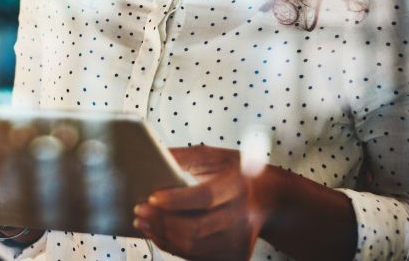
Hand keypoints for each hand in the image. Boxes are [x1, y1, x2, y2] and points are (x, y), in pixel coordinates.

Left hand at [133, 146, 268, 260]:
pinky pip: (198, 257)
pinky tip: (160, 234)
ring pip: (195, 248)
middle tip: (140, 212)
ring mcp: (240, 241)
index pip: (204, 197)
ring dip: (164, 237)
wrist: (268, 198)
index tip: (151, 197)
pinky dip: (174, 247)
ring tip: (144, 223)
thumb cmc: (237, 174)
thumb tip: (150, 157)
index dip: (175, 200)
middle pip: (197, 229)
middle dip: (162, 222)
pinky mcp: (235, 256)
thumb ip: (184, 157)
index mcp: (238, 186)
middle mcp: (242, 217)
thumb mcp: (216, 156)